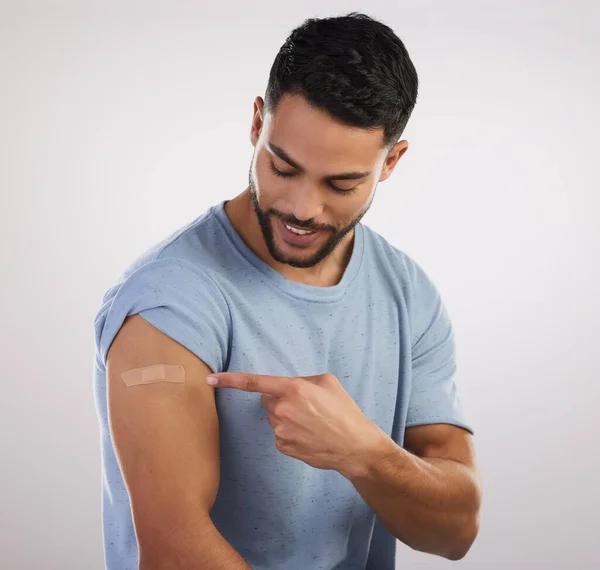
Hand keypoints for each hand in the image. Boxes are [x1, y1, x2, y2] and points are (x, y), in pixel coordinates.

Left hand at [206, 372, 386, 475]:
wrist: (354, 446)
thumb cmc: (344, 411)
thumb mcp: (327, 382)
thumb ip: (302, 379)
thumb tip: (288, 386)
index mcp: (292, 389)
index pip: (254, 383)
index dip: (230, 380)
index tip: (211, 378)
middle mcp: (282, 409)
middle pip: (268, 401)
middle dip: (280, 401)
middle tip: (306, 407)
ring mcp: (280, 431)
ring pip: (274, 418)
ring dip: (286, 418)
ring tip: (312, 423)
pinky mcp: (283, 447)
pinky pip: (280, 434)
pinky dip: (291, 433)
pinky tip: (309, 436)